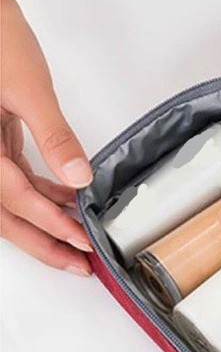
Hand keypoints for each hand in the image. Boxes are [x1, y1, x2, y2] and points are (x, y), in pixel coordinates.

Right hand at [1, 0, 93, 274]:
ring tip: (78, 238)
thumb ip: (54, 135)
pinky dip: (37, 191)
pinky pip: (9, 177)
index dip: (51, 225)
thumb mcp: (28, 87)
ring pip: (6, 200)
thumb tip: (79, 177)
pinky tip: (66, 196)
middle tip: (78, 264)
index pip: (15, 199)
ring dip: (41, 220)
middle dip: (42, 242)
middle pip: (4, 214)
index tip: (81, 244)